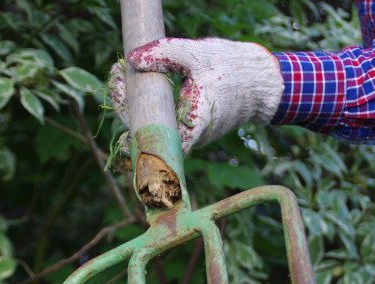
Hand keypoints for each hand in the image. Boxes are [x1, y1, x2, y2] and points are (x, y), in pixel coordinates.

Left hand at [109, 37, 283, 153]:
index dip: (129, 117)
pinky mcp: (189, 132)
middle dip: (126, 104)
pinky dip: (148, 107)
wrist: (257, 83)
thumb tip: (132, 59)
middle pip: (146, 132)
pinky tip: (136, 85)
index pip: (155, 138)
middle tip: (117, 72)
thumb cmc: (230, 69)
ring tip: (123, 75)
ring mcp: (190, 137)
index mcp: (194, 122)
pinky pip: (163, 125)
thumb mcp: (196, 54)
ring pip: (154, 129)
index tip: (119, 84)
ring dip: (135, 105)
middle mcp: (190, 137)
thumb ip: (164, 53)